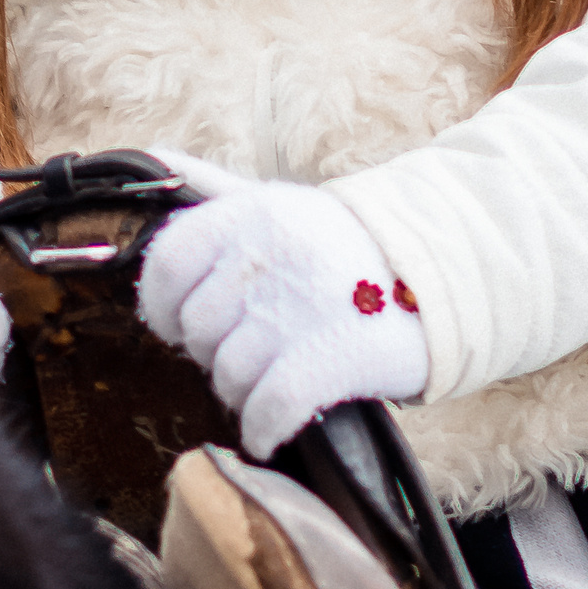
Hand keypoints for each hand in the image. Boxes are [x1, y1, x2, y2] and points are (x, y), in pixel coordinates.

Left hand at [136, 178, 426, 457]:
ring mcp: (297, 307)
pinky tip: (270, 429)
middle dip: (217, 352)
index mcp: (247, 213)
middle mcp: (266, 256)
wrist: (438, 277)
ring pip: (229, 376)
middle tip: (254, 348)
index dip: (164, 307)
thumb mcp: (276, 202)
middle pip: (197, 332)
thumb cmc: (340, 247)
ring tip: (275, 377)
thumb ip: (209, 185)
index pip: (166, 267)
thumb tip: (149, 159)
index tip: (181, 323)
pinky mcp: (330, 357)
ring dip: (245, 392)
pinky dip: (263, 428)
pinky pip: (268, 409)